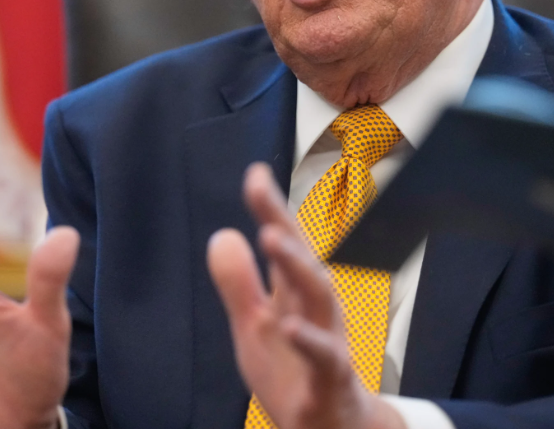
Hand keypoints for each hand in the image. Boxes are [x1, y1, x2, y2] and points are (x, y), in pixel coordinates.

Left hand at [207, 163, 405, 428]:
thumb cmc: (296, 374)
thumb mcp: (255, 326)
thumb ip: (239, 283)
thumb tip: (224, 234)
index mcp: (295, 293)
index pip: (284, 243)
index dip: (270, 208)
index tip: (255, 173)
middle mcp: (316, 309)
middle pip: (303, 257)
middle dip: (283, 222)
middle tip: (261, 192)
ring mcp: (326, 341)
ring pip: (318, 297)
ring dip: (297, 264)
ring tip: (271, 236)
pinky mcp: (329, 381)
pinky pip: (323, 357)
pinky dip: (309, 340)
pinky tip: (289, 325)